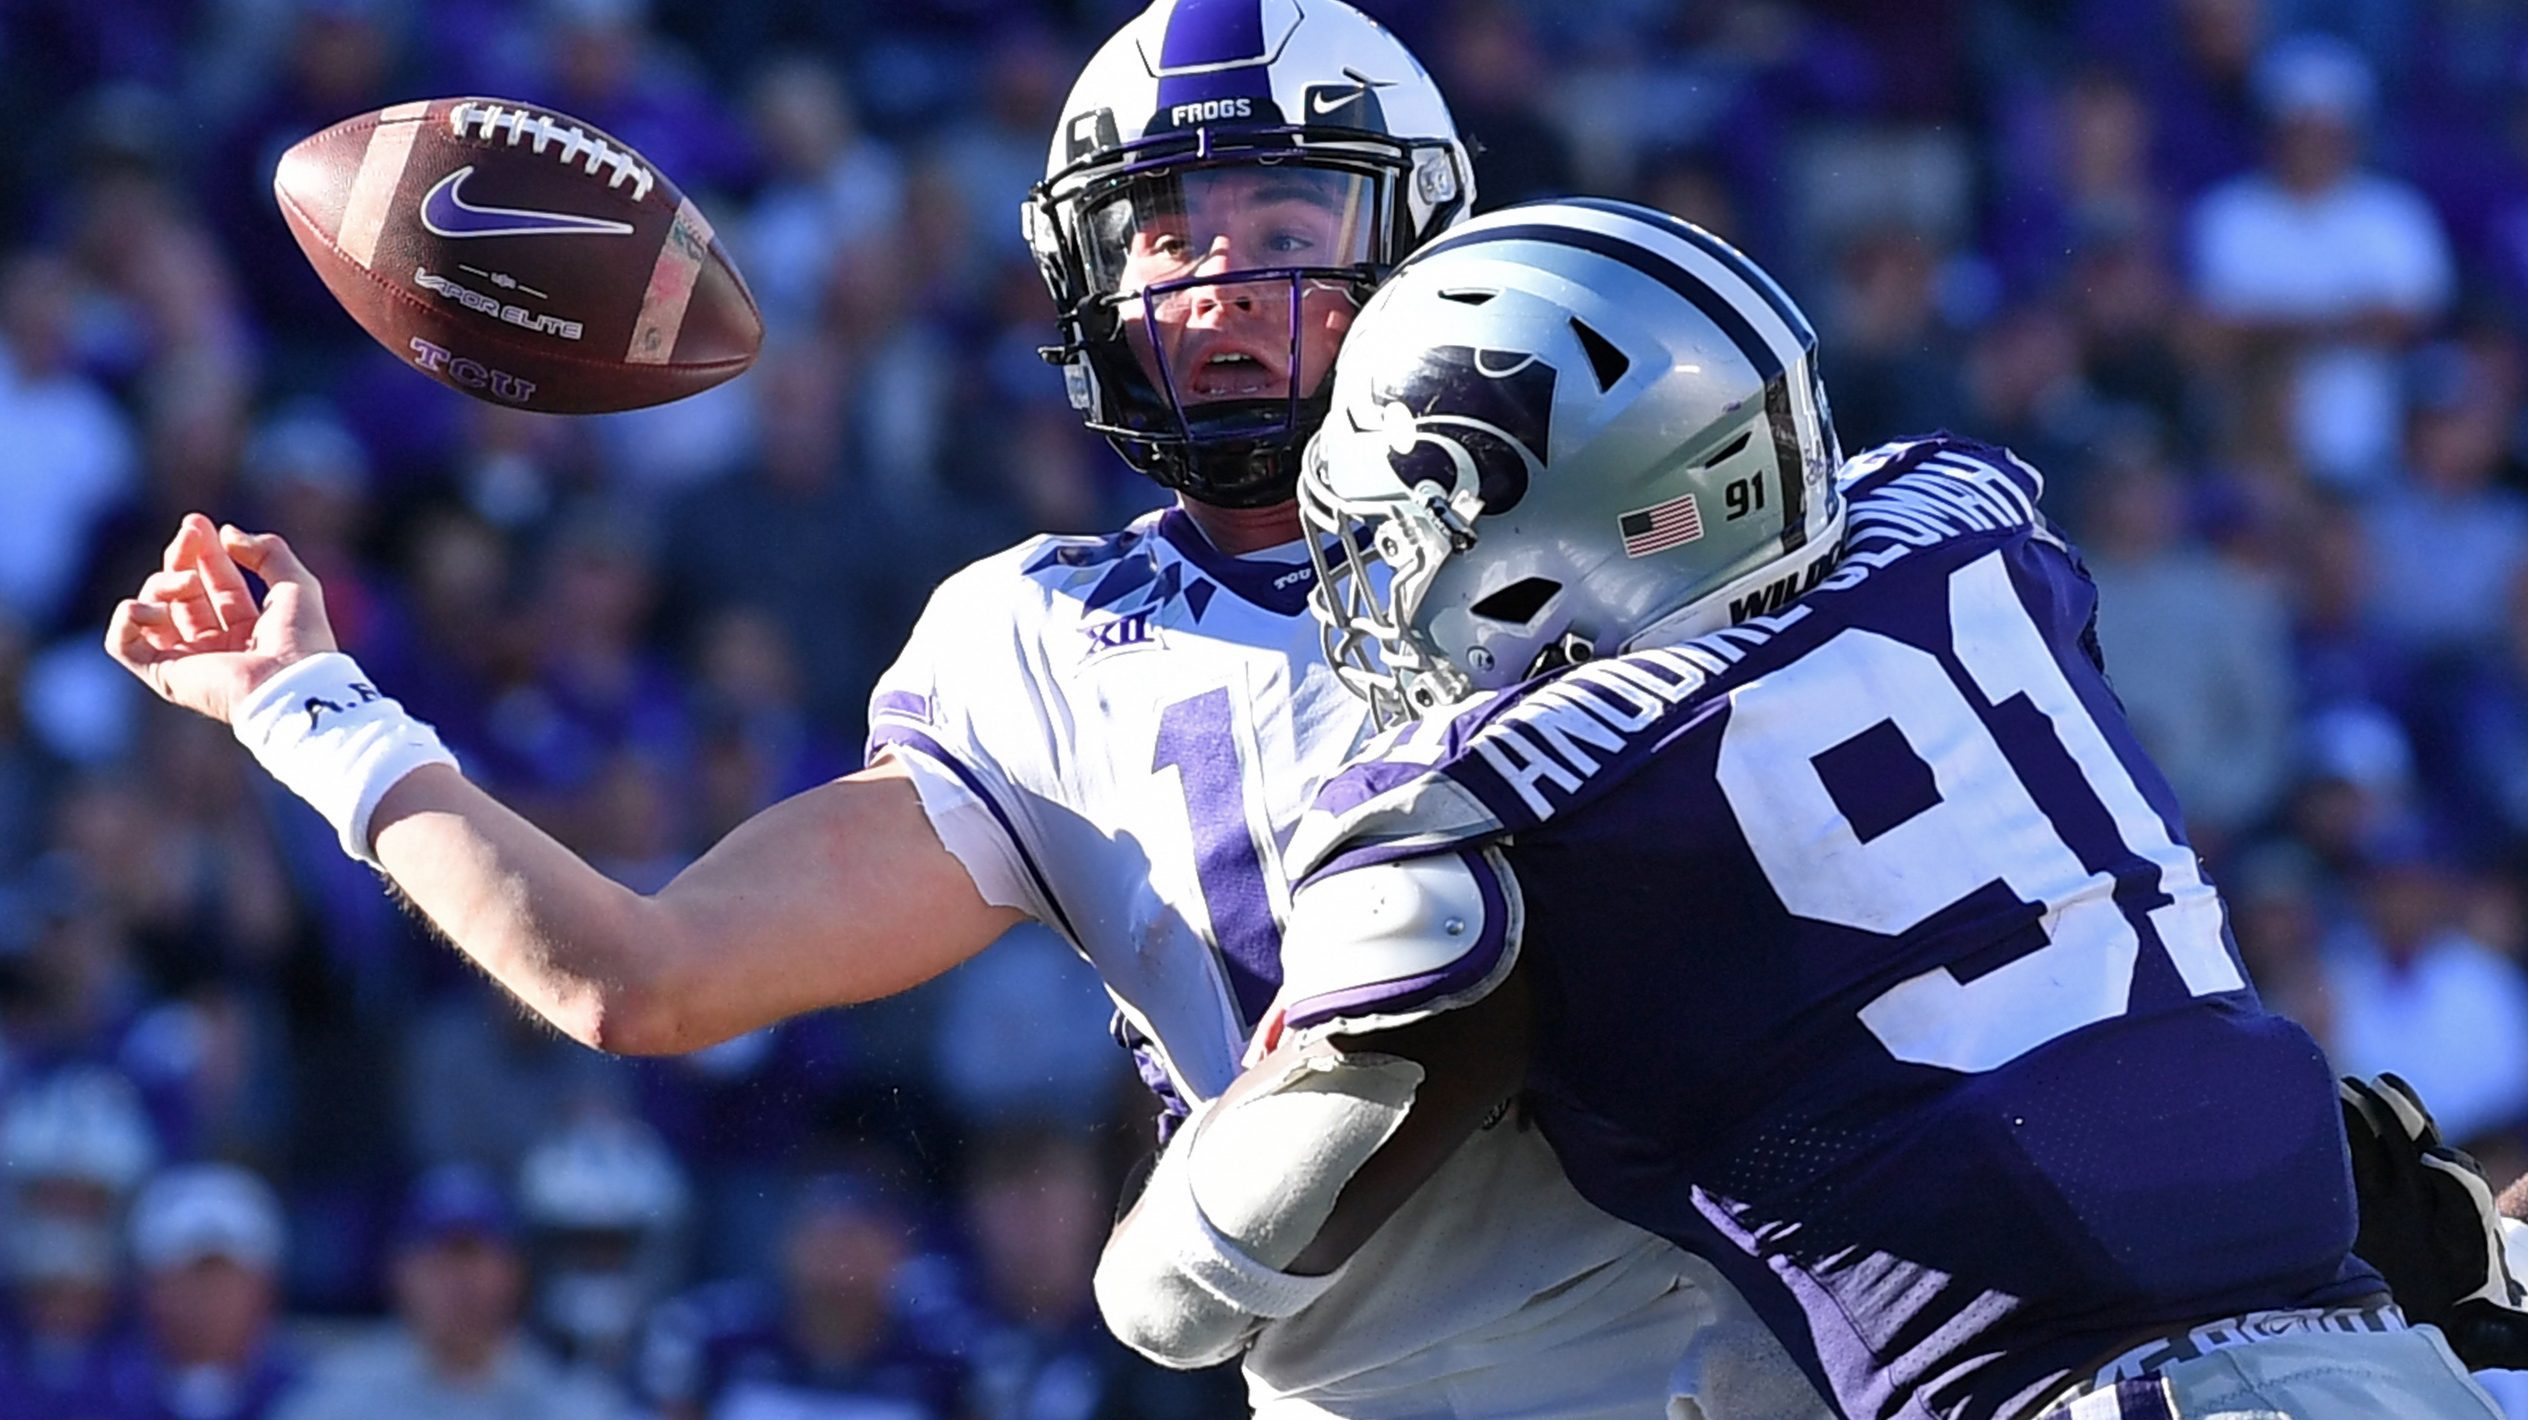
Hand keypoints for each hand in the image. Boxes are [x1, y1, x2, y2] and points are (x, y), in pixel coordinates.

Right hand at [104, 514, 335, 724]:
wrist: (289, 685)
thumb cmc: (301, 640)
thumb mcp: (295, 582)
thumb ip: (267, 551)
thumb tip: (226, 533)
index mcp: (248, 631)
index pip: (215, 584)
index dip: (204, 551)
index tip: (198, 522)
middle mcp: (216, 648)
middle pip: (182, 593)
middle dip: (182, 557)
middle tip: (190, 530)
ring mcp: (188, 663)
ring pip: (152, 611)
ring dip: (164, 583)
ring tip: (186, 580)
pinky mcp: (165, 677)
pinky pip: (123, 644)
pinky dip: (129, 617)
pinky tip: (156, 608)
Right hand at [2340, 1073, 2527, 1368]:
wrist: (2411, 1322)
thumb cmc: (2451, 1332)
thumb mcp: (2483, 1337)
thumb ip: (2512, 1335)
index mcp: (2463, 1239)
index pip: (2465, 1195)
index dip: (2454, 1177)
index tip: (2433, 1163)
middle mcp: (2429, 1205)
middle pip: (2423, 1149)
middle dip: (2405, 1121)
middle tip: (2379, 1093)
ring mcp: (2390, 1194)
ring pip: (2386, 1141)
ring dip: (2371, 1113)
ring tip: (2346, 1088)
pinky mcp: (2354, 1193)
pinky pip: (2348, 1149)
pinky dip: (2336, 1126)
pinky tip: (2318, 1103)